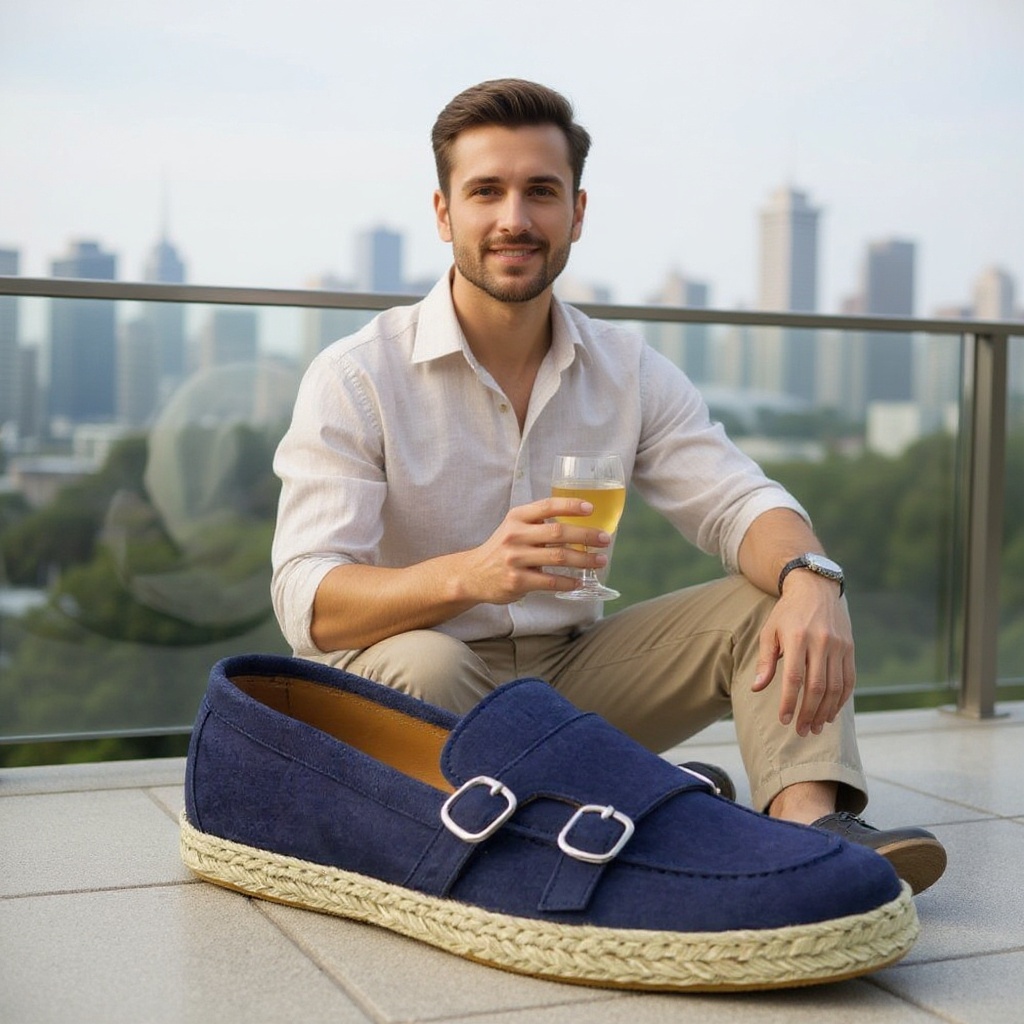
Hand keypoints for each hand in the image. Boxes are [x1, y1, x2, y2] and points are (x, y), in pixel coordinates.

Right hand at [457, 497, 610, 604]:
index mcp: (517, 517)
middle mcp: (515, 535)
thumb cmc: (502, 548)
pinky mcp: (517, 581)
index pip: (547, 506)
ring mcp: (515, 559)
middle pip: (558, 533)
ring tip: (600, 560)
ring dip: (584, 560)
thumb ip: (539, 524)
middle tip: (605, 539)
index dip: (570, 506)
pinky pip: (550, 581)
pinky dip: (569, 581)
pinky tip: (580, 581)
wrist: (473, 574)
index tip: (590, 508)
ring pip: (558, 558)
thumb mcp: (515, 528)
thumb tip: (579, 523)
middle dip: (586, 536)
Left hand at [751, 572, 854, 735]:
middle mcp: (821, 642)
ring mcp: (838, 646)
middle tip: (801, 731)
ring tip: (816, 727)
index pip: (793, 678)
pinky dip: (841, 700)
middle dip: (808, 713)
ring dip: (826, 711)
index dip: (789, 702)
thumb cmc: (786, 613)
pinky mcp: (849, 648)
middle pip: (816, 686)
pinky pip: (848, 680)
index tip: (784, 721)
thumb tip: (756, 689)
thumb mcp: (770, 632)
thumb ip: (765, 662)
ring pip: (835, 687)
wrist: (815, 589)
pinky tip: (831, 713)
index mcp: (797, 638)